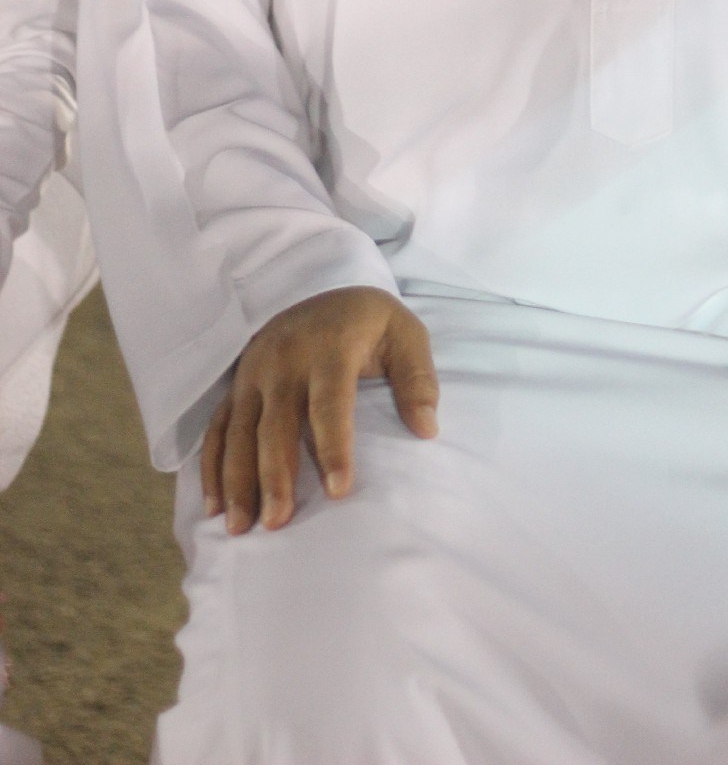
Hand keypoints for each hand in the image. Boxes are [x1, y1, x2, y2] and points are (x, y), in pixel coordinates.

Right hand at [201, 286, 438, 535]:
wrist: (326, 288)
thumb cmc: (371, 323)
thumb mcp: (406, 334)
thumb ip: (418, 380)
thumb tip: (426, 429)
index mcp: (329, 347)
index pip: (329, 403)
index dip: (334, 447)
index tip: (339, 491)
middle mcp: (284, 359)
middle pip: (275, 425)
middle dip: (274, 476)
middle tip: (277, 522)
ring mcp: (253, 371)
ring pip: (238, 431)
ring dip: (236, 480)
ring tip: (239, 527)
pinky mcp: (236, 382)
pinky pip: (217, 427)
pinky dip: (212, 466)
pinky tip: (214, 505)